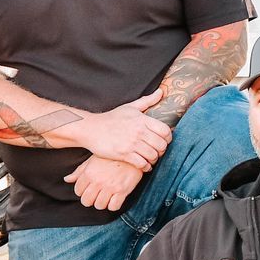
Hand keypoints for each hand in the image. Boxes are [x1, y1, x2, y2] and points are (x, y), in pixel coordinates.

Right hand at [53, 90, 171, 168]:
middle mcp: (138, 131)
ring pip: (153, 155)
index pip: (165, 131)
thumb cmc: (111, 118)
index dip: (168, 138)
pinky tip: (144, 165)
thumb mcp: (129, 107)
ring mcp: (131, 143)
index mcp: (142, 120)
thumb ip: (147, 100)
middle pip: (161, 145)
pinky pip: (142, 164)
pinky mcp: (123, 154)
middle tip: (158, 151)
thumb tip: (161, 92)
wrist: (91, 129)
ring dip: (154, 159)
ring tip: (151, 159)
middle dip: (162, 150)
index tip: (164, 141)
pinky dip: (145, 167)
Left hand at [65, 156, 145, 211]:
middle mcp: (98, 181)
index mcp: (88, 173)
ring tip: (106, 197)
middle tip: (96, 196)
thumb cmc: (110, 157)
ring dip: (102, 203)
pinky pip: (113, 207)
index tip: (89, 190)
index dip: (82, 192)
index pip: (78, 191)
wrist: (132, 155)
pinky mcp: (122, 191)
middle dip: (90, 200)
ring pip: (99, 205)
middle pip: (87, 201)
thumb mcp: (92, 161)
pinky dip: (113, 205)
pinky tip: (115, 199)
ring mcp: (110, 187)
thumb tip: (67, 179)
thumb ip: (79, 172)